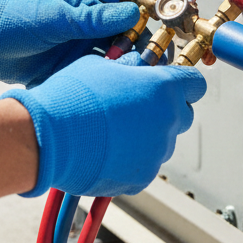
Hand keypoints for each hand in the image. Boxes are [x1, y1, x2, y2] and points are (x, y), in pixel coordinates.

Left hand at [0, 0, 140, 86]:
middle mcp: (84, 32)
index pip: (124, 22)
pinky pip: (86, 81)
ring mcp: (73, 53)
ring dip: (115, 76)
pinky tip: (106, 98)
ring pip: (104, 67)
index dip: (139, 36)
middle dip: (131, 60)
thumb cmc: (14, 17)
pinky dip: (96, 88)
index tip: (151, 52)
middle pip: (119, 47)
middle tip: (142, 75)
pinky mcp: (63, 73)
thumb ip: (93, 19)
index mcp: (86, 10)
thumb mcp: (57, 17)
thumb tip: (131, 14)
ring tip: (128, 90)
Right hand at [1, 53, 205, 196]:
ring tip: (114, 129)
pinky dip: (133, 158)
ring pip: (163, 141)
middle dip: (166, 109)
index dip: (183, 81)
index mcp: (162, 88)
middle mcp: (167, 121)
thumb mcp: (102, 65)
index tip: (170, 82)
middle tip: (137, 105)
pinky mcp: (141, 178)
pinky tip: (107, 149)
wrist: (46, 138)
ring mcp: (156, 152)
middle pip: (183, 114)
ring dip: (148, 134)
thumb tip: (137, 65)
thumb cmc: (71, 96)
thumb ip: (129, 66)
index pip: (195, 83)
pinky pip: (145, 164)